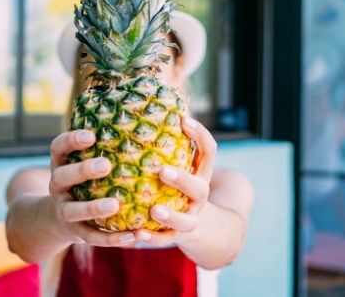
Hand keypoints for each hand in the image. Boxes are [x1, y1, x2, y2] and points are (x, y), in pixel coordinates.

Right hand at [47, 129, 145, 246]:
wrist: (58, 219)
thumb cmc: (83, 181)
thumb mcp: (81, 162)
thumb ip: (101, 146)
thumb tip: (142, 117)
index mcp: (60, 165)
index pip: (58, 148)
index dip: (71, 140)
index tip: (91, 134)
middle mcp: (57, 186)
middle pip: (62, 177)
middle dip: (82, 171)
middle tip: (106, 164)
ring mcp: (64, 210)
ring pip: (73, 210)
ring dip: (93, 207)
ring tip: (115, 204)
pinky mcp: (76, 233)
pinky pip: (93, 237)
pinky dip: (113, 238)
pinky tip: (134, 235)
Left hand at [136, 116, 216, 244]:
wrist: (199, 229)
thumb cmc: (178, 186)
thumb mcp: (181, 165)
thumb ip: (168, 144)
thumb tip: (142, 104)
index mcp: (200, 174)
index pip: (209, 151)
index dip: (200, 135)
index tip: (183, 120)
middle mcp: (198, 197)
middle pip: (199, 188)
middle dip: (182, 180)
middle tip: (162, 170)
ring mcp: (189, 218)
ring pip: (185, 220)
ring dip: (171, 215)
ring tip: (154, 209)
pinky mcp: (175, 237)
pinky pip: (164, 240)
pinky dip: (151, 238)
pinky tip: (135, 234)